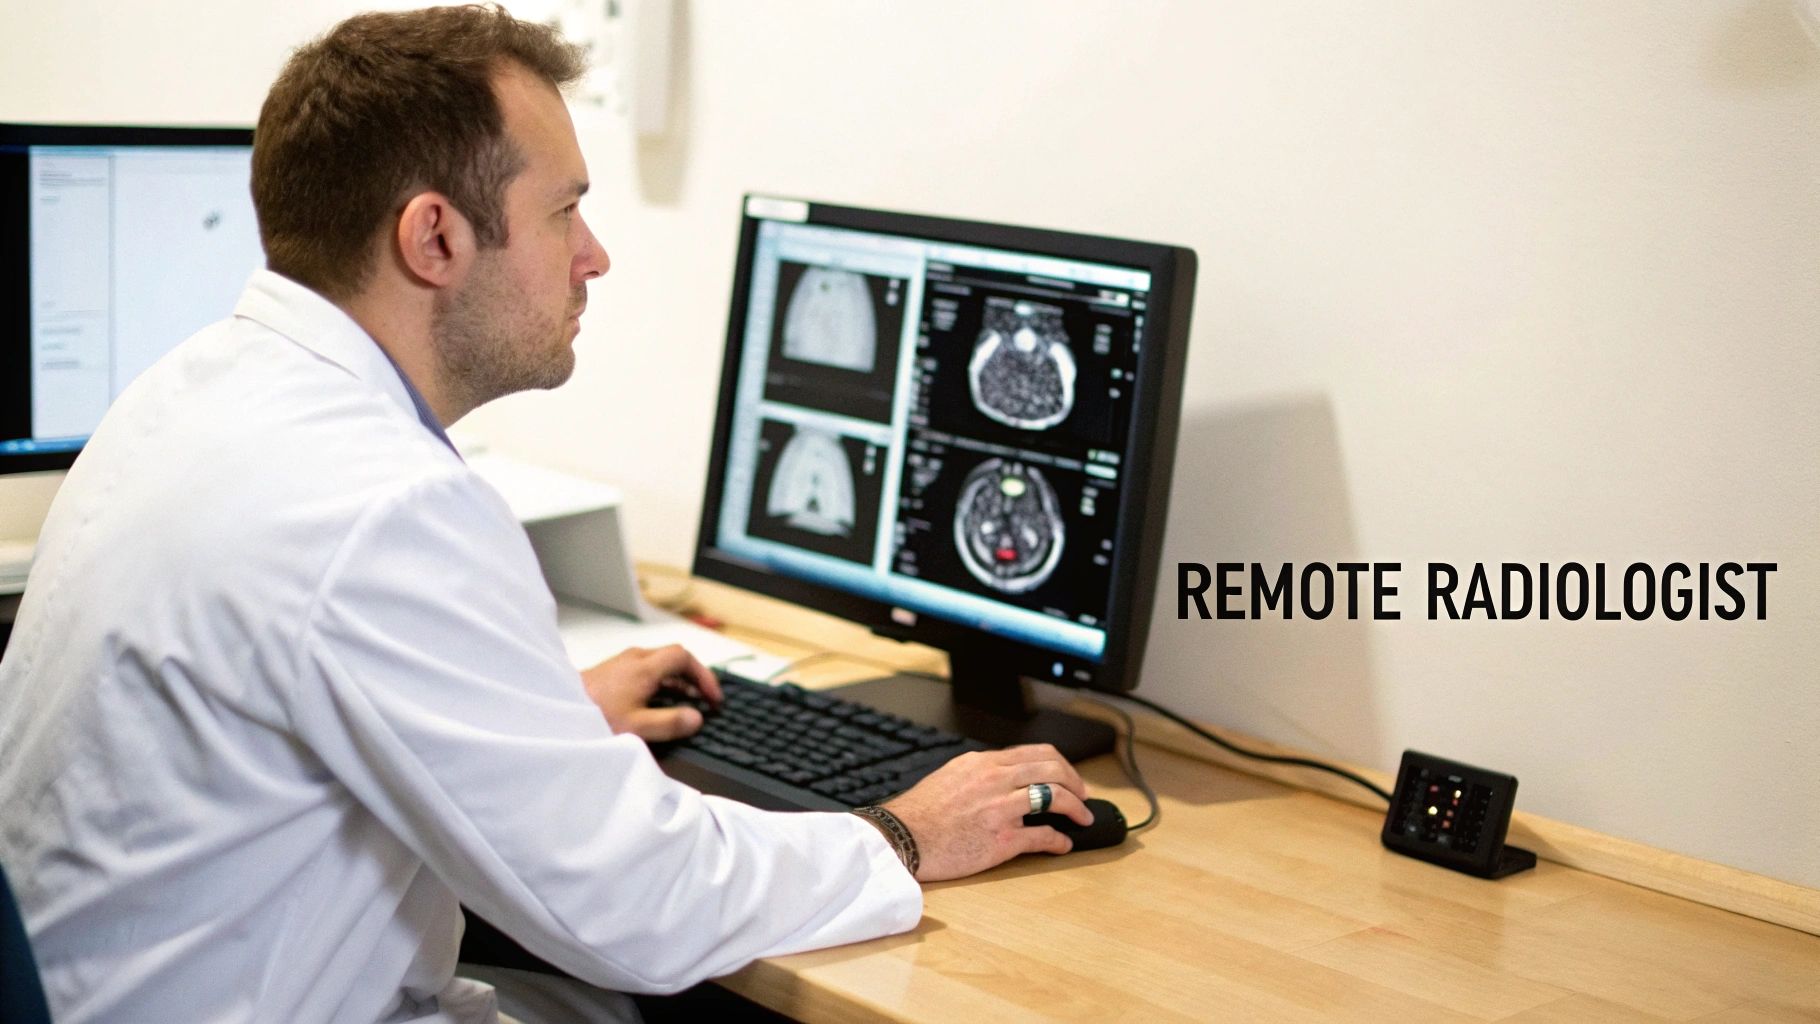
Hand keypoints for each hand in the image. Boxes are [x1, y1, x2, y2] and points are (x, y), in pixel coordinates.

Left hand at [580, 644, 721, 741]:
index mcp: (644, 667)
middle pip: (674, 658)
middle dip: (694, 678)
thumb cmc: (592, 716)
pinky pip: (646, 670)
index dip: (703, 676)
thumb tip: (696, 718)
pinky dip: (661, 682)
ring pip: (659, 664)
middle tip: (705, 699)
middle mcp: (634, 658)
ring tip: (688, 702)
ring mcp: (622, 663)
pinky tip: (659, 701)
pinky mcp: (613, 671)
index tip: (712, 697)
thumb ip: (670, 723)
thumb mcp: (637, 727)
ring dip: (678, 681)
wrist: (557, 711)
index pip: (684, 658)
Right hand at [881, 744, 1092, 881]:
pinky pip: (1043, 836)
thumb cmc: (920, 813)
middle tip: (1084, 796)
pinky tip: (1064, 844)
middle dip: (1076, 783)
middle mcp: (995, 780)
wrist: (901, 838)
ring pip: (1054, 797)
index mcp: (984, 763)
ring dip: (1077, 807)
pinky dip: (1060, 840)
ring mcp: (1000, 809)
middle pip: (1052, 769)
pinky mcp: (1001, 839)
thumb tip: (1007, 779)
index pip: (1036, 753)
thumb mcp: (951, 776)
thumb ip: (981, 774)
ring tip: (1083, 818)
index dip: (1061, 765)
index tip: (1069, 777)